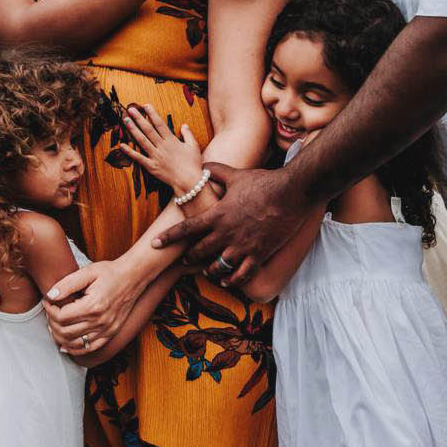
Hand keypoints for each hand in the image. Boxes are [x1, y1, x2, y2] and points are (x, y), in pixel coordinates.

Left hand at [44, 259, 143, 354]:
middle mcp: (100, 321)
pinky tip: (66, 344)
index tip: (48, 301)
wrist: (133, 277)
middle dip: (52, 323)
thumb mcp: (88, 272)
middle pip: (65, 332)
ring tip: (56, 325)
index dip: (50, 309)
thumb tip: (50, 296)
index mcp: (93, 305)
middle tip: (51, 312)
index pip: (61, 317)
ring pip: (74, 344)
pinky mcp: (111, 333)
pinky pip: (89, 348)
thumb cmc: (110, 272)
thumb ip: (67, 283)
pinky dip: (74, 349)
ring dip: (60, 337)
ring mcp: (107, 329)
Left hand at [120, 103, 205, 193]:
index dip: (152, 114)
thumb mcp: (194, 147)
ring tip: (125, 121)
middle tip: (130, 110)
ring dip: (133, 130)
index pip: (160, 124)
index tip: (145, 105)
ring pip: (141, 140)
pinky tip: (122, 145)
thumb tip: (184, 125)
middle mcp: (161, 146)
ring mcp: (155, 156)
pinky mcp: (151, 166)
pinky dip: (129, 152)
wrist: (189, 182)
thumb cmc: (193, 165)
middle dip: (139, 118)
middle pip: (148, 129)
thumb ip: (188, 134)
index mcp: (171, 140)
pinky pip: (138, 158)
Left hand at [152, 162, 303, 285]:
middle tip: (185, 259)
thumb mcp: (237, 175)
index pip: (186, 229)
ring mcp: (242, 246)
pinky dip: (233, 280)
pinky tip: (229, 281)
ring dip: (210, 270)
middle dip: (190, 257)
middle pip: (199, 251)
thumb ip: (217, 172)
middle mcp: (226, 233)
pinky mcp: (259, 254)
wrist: (291, 193)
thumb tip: (203, 166)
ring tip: (208, 271)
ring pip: (218, 267)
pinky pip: (242, 275)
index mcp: (218, 214)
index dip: (169, 237)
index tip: (155, 243)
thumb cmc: (264, 182)